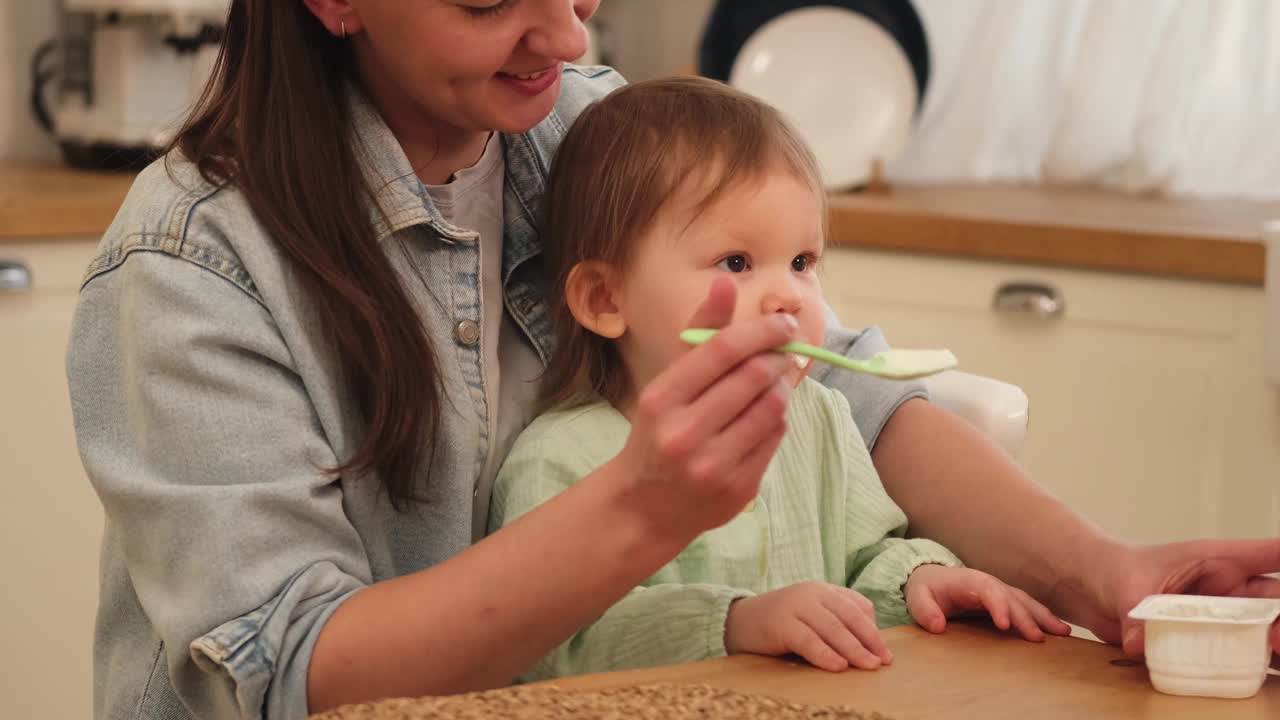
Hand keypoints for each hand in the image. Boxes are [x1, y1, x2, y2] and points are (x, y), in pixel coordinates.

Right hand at [607, 276, 798, 541]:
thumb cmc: (659, 433)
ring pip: (771, 408)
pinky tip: (768, 413)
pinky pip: (775, 439)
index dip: (761, 330)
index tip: (783, 322)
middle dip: (777, 356)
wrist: (645, 507)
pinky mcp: (737, 488)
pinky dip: (778, 418)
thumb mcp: (667, 382)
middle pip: (753, 378)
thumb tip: (726, 281)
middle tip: (785, 349)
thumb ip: (699, 333)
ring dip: (782, 387)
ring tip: (776, 380)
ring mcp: (712, 465)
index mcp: (662, 399)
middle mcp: (684, 433)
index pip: (723, 351)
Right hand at [724, 582, 892, 671]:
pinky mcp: (781, 624)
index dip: (873, 629)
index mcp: (823, 590)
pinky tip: (838, 666)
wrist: (739, 620)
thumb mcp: (812, 615)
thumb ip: (836, 620)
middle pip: (848, 616)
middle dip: (869, 640)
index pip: (857, 606)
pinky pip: (808, 640)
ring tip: (868, 665)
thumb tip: (869, 642)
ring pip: (832, 628)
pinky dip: (825, 654)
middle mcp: (811, 593)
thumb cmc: (782, 622)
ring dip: (853, 649)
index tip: (884, 652)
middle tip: (883, 661)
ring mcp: (795, 607)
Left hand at [906, 565, 1070, 640]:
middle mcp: (990, 584)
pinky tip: (1060, 631)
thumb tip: (937, 626)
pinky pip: (1028, 609)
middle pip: (1012, 598)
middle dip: (1026, 617)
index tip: (1004, 625)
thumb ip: (924, 610)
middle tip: (1038, 639)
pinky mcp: (1006, 602)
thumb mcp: (918, 598)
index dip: (998, 605)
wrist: (932, 580)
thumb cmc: (927, 590)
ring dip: (1043, 617)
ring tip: (1063, 633)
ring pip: (1026, 602)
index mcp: (970, 581)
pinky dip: (1043, 618)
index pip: (988, 590)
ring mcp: (1000, 592)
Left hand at [1066, 539, 1279, 664]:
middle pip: (1275, 600)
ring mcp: (1222, 617)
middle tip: (1276, 639)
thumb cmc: (1116, 570)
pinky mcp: (1210, 642)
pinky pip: (1241, 656)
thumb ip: (1135, 615)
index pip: (1267, 553)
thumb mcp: (1127, 587)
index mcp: (1216, 560)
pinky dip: (1254, 667)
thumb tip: (1138, 644)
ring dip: (1275, 646)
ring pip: (1266, 630)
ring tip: (1276, 656)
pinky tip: (1259, 676)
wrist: (1093, 589)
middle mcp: (1227, 589)